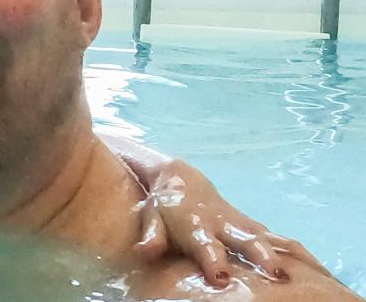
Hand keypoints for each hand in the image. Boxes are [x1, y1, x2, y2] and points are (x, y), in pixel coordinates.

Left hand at [133, 160, 331, 284]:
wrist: (180, 180)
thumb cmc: (162, 208)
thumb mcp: (150, 219)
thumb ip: (151, 236)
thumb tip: (143, 251)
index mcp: (195, 226)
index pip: (205, 244)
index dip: (213, 259)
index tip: (222, 276)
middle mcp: (222, 224)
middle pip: (244, 239)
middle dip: (260, 255)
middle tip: (275, 273)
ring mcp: (239, 224)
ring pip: (265, 238)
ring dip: (282, 253)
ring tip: (296, 275)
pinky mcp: (251, 226)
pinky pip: (277, 238)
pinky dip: (294, 250)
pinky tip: (312, 268)